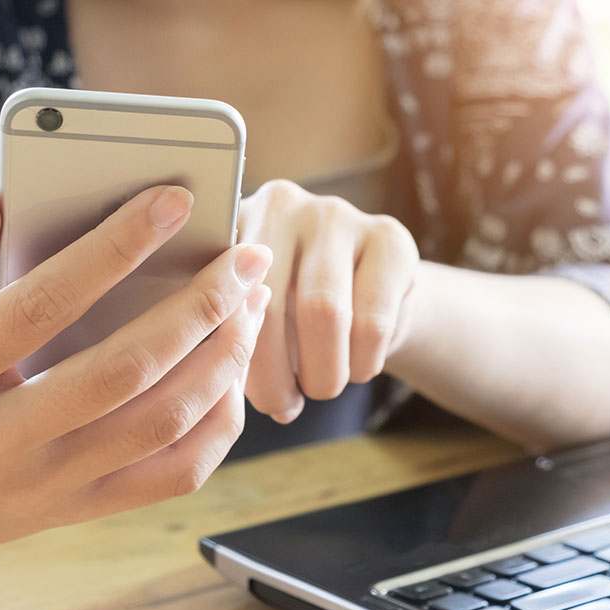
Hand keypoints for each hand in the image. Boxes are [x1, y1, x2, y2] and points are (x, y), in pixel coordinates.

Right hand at [0, 186, 271, 568]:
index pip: (44, 304)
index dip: (117, 246)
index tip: (176, 200)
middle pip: (125, 370)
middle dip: (201, 306)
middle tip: (246, 256)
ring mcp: (42, 487)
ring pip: (161, 424)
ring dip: (222, 359)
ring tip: (251, 305)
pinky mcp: (78, 511)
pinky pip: (172, 475)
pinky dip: (218, 424)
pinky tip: (232, 371)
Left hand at [239, 180, 418, 421]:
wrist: (371, 297)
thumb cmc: (292, 316)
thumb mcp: (251, 319)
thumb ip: (229, 336)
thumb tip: (223, 386)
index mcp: (229, 223)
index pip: (218, 295)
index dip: (228, 351)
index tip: (233, 389)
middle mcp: (282, 204)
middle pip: (270, 307)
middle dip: (274, 376)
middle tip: (281, 405)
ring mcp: (339, 214)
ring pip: (325, 313)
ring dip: (323, 374)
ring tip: (320, 388)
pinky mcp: (391, 239)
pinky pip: (373, 322)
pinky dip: (363, 363)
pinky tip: (358, 367)